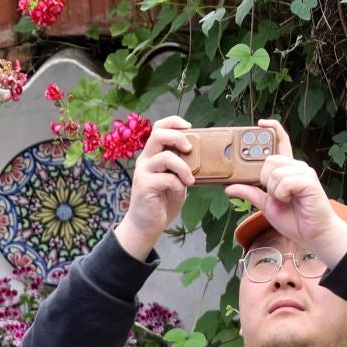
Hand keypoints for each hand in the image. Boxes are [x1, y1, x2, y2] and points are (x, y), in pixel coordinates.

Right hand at [113, 115, 194, 260]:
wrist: (147, 224)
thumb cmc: (163, 200)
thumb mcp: (177, 180)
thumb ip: (183, 167)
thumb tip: (203, 156)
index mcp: (153, 154)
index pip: (159, 128)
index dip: (174, 122)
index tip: (190, 126)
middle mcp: (146, 160)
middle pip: (158, 135)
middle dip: (178, 138)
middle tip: (190, 149)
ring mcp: (143, 172)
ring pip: (165, 157)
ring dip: (184, 167)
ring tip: (191, 180)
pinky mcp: (144, 185)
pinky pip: (167, 178)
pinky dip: (178, 184)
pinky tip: (180, 192)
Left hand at [226, 124, 346, 266]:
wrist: (313, 234)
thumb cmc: (294, 219)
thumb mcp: (266, 205)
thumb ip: (250, 193)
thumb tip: (229, 187)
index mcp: (287, 169)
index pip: (281, 142)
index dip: (272, 130)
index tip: (260, 123)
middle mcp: (296, 166)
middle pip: (269, 160)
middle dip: (265, 180)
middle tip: (275, 194)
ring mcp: (304, 172)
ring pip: (275, 172)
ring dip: (274, 191)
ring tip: (285, 200)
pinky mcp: (309, 181)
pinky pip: (285, 182)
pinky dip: (282, 194)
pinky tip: (291, 200)